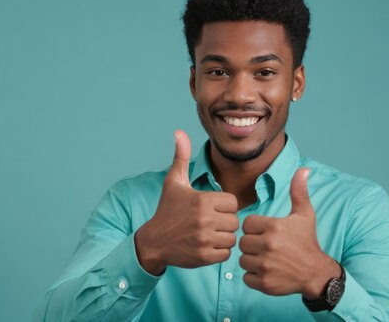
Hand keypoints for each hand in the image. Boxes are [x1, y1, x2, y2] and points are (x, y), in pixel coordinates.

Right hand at [135, 130, 238, 274]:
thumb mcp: (174, 182)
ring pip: (232, 238)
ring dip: (223, 238)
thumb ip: (181, 157)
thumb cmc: (167, 210)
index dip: (224, 206)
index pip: (232, 203)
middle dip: (225, 223)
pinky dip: (219, 252)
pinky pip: (226, 254)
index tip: (212, 208)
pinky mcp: (204, 257)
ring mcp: (204, 240)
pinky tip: (206, 245)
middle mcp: (204, 220)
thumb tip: (179, 132)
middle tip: (210, 223)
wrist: (153, 241)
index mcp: (202, 201)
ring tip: (209, 234)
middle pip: (234, 221)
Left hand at [239, 168, 340, 297]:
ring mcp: (266, 265)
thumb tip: (303, 170)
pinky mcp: (264, 283)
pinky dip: (253, 276)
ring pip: (243, 259)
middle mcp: (269, 245)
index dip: (255, 228)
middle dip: (252, 245)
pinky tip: (267, 272)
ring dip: (252, 260)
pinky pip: (246, 277)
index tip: (267, 233)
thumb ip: (299, 192)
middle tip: (267, 247)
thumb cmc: (307, 242)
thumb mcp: (305, 215)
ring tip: (267, 259)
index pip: (247, 224)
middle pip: (243, 242)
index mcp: (274, 227)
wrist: (316, 273)